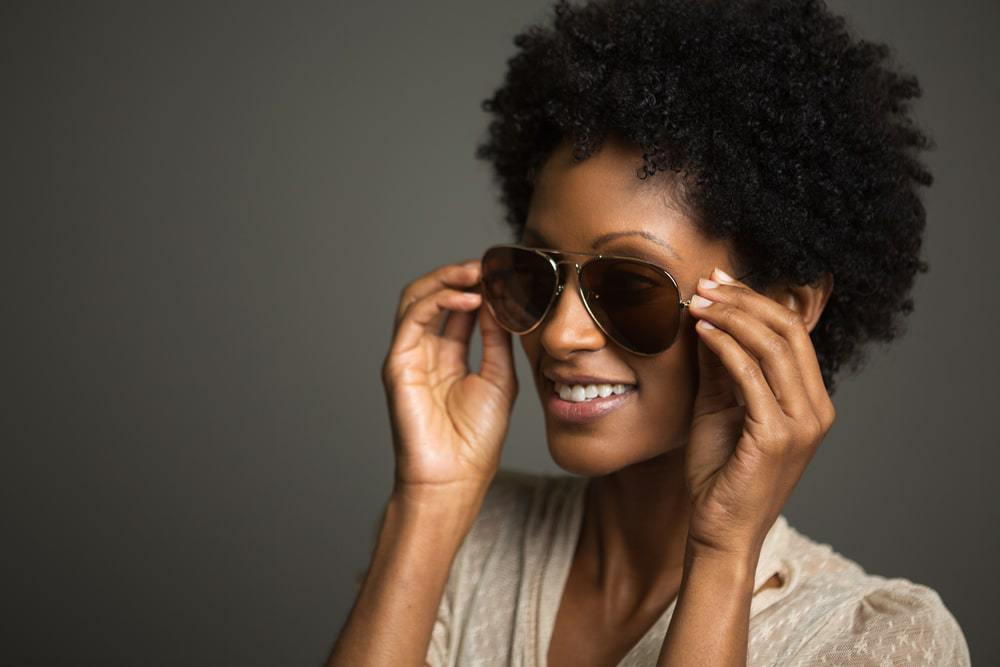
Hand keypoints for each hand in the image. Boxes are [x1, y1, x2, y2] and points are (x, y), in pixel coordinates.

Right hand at [382, 259, 517, 495]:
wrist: (454, 479)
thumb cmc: (475, 439)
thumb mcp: (499, 378)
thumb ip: (496, 338)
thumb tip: (499, 300)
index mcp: (449, 355)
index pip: (459, 306)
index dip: (479, 286)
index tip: (505, 273)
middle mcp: (426, 351)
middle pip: (434, 295)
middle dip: (460, 275)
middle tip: (488, 265)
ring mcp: (409, 355)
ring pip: (417, 298)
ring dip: (446, 279)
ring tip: (477, 272)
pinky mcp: (398, 364)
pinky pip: (412, 319)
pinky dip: (439, 300)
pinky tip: (468, 298)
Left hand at [683, 268, 835, 557]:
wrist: (719, 531)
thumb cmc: (720, 473)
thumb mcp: (720, 407)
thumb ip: (721, 366)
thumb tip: (708, 316)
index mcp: (810, 402)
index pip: (791, 334)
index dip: (754, 301)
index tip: (717, 281)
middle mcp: (815, 410)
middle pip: (787, 332)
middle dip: (743, 300)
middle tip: (704, 284)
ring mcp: (800, 424)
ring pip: (773, 348)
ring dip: (732, 316)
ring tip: (697, 302)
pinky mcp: (776, 438)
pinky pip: (751, 377)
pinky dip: (725, 346)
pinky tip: (701, 331)